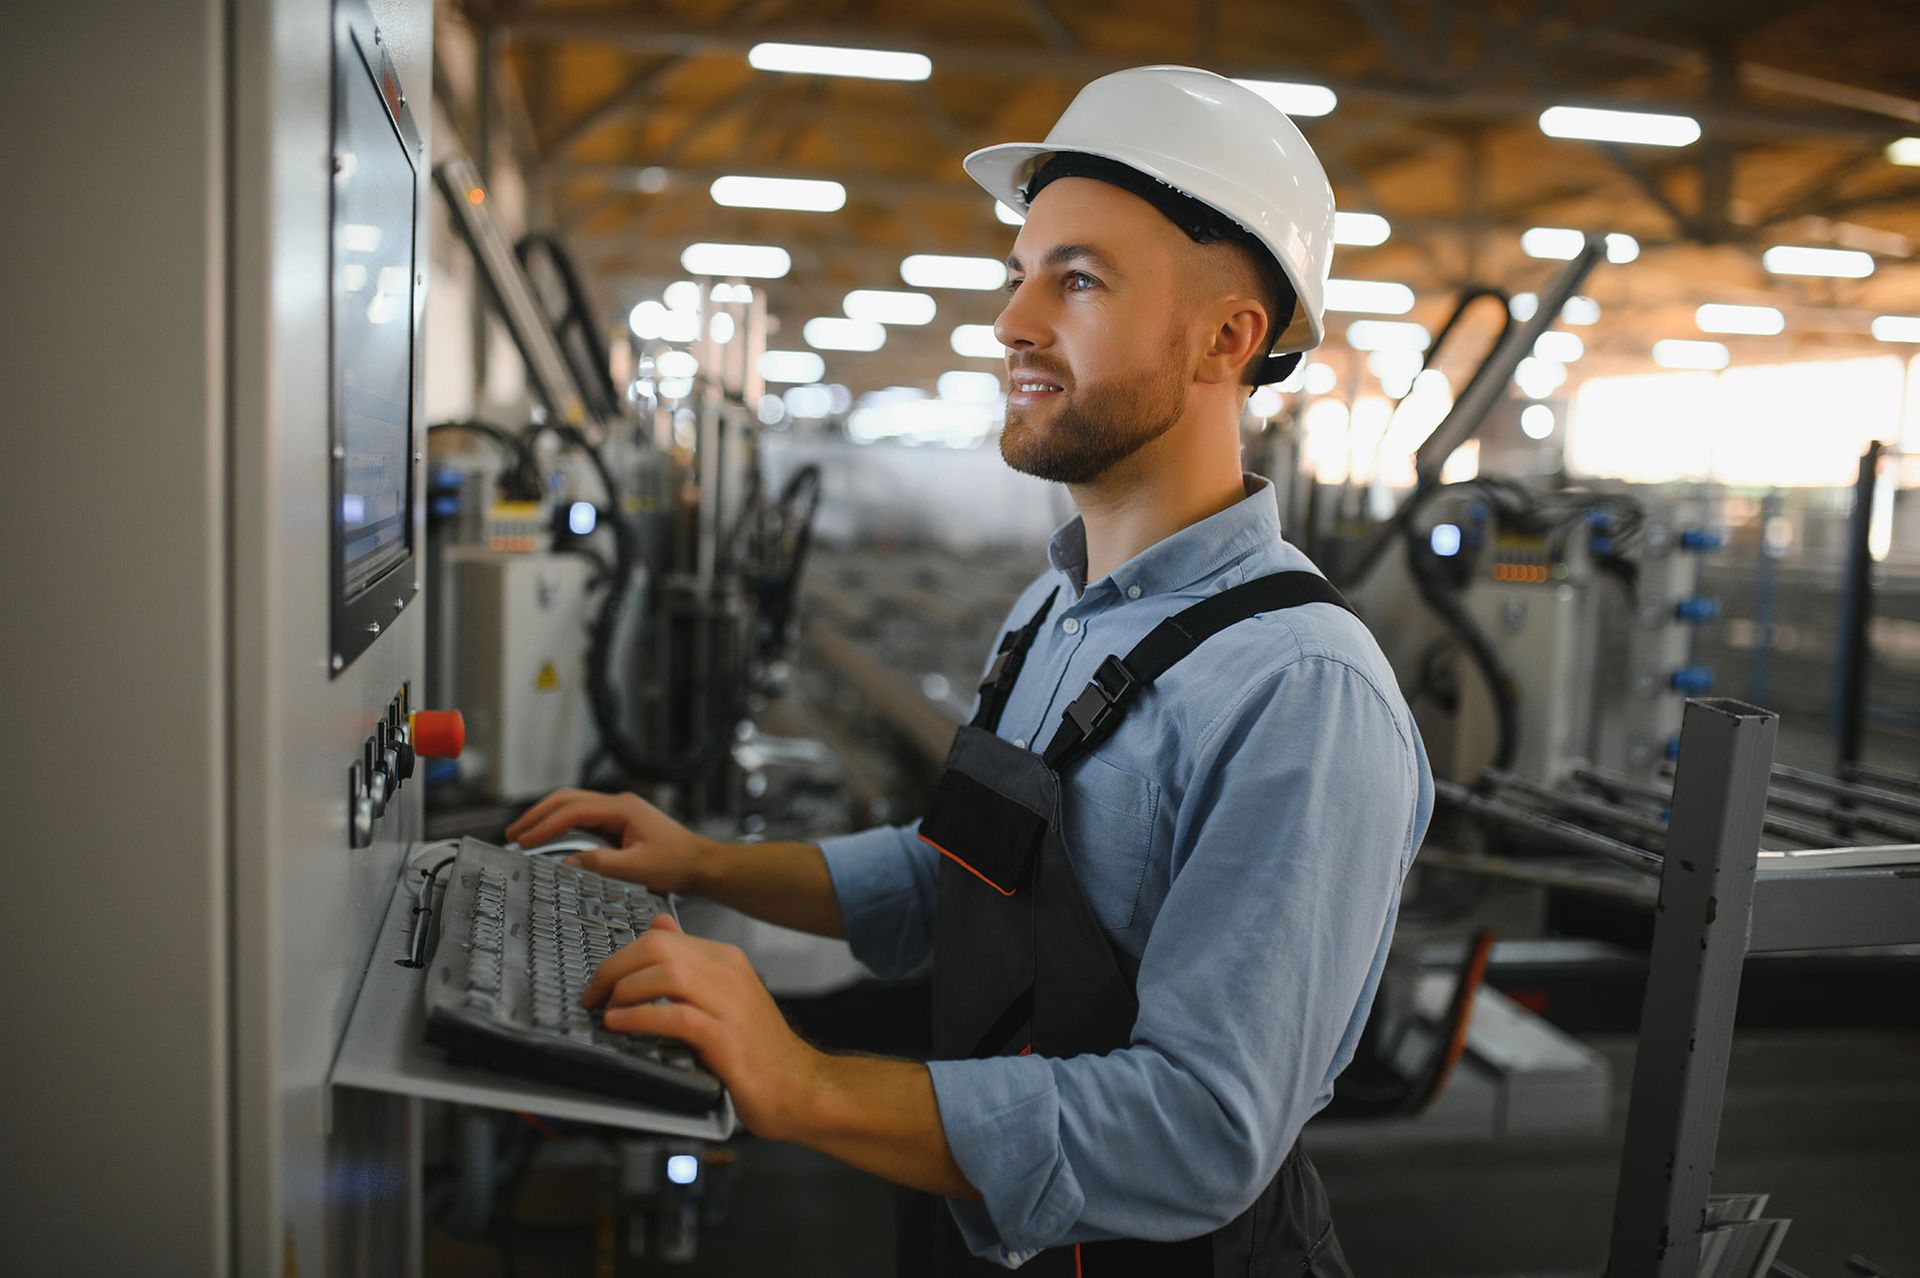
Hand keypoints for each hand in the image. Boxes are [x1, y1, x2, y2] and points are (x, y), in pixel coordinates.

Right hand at [505, 788, 713, 894]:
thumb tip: (567, 863)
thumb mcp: (638, 868)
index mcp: (622, 808)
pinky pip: (583, 817)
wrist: (702, 865)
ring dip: (547, 817)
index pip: (574, 810)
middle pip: (568, 799)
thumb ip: (602, 864)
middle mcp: (618, 804)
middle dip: (538, 815)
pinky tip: (549, 836)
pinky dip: (561, 824)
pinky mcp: (619, 822)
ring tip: (523, 834)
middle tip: (513, 833)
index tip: (524, 841)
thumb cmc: (677, 864)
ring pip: (573, 805)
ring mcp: (618, 811)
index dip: (546, 825)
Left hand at [581, 915, 824, 1138]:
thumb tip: (658, 925)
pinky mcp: (725, 1037)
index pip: (661, 939)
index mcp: (726, 959)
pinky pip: (676, 1015)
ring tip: (607, 1011)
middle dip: (614, 969)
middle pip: (658, 949)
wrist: (799, 1087)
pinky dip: (641, 1017)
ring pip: (665, 974)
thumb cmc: (757, 1049)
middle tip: (593, 996)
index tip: (600, 983)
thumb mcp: (723, 996)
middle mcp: (729, 973)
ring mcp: (729, 1003)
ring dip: (625, 991)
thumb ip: (690, 963)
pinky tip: (621, 1025)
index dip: (620, 957)